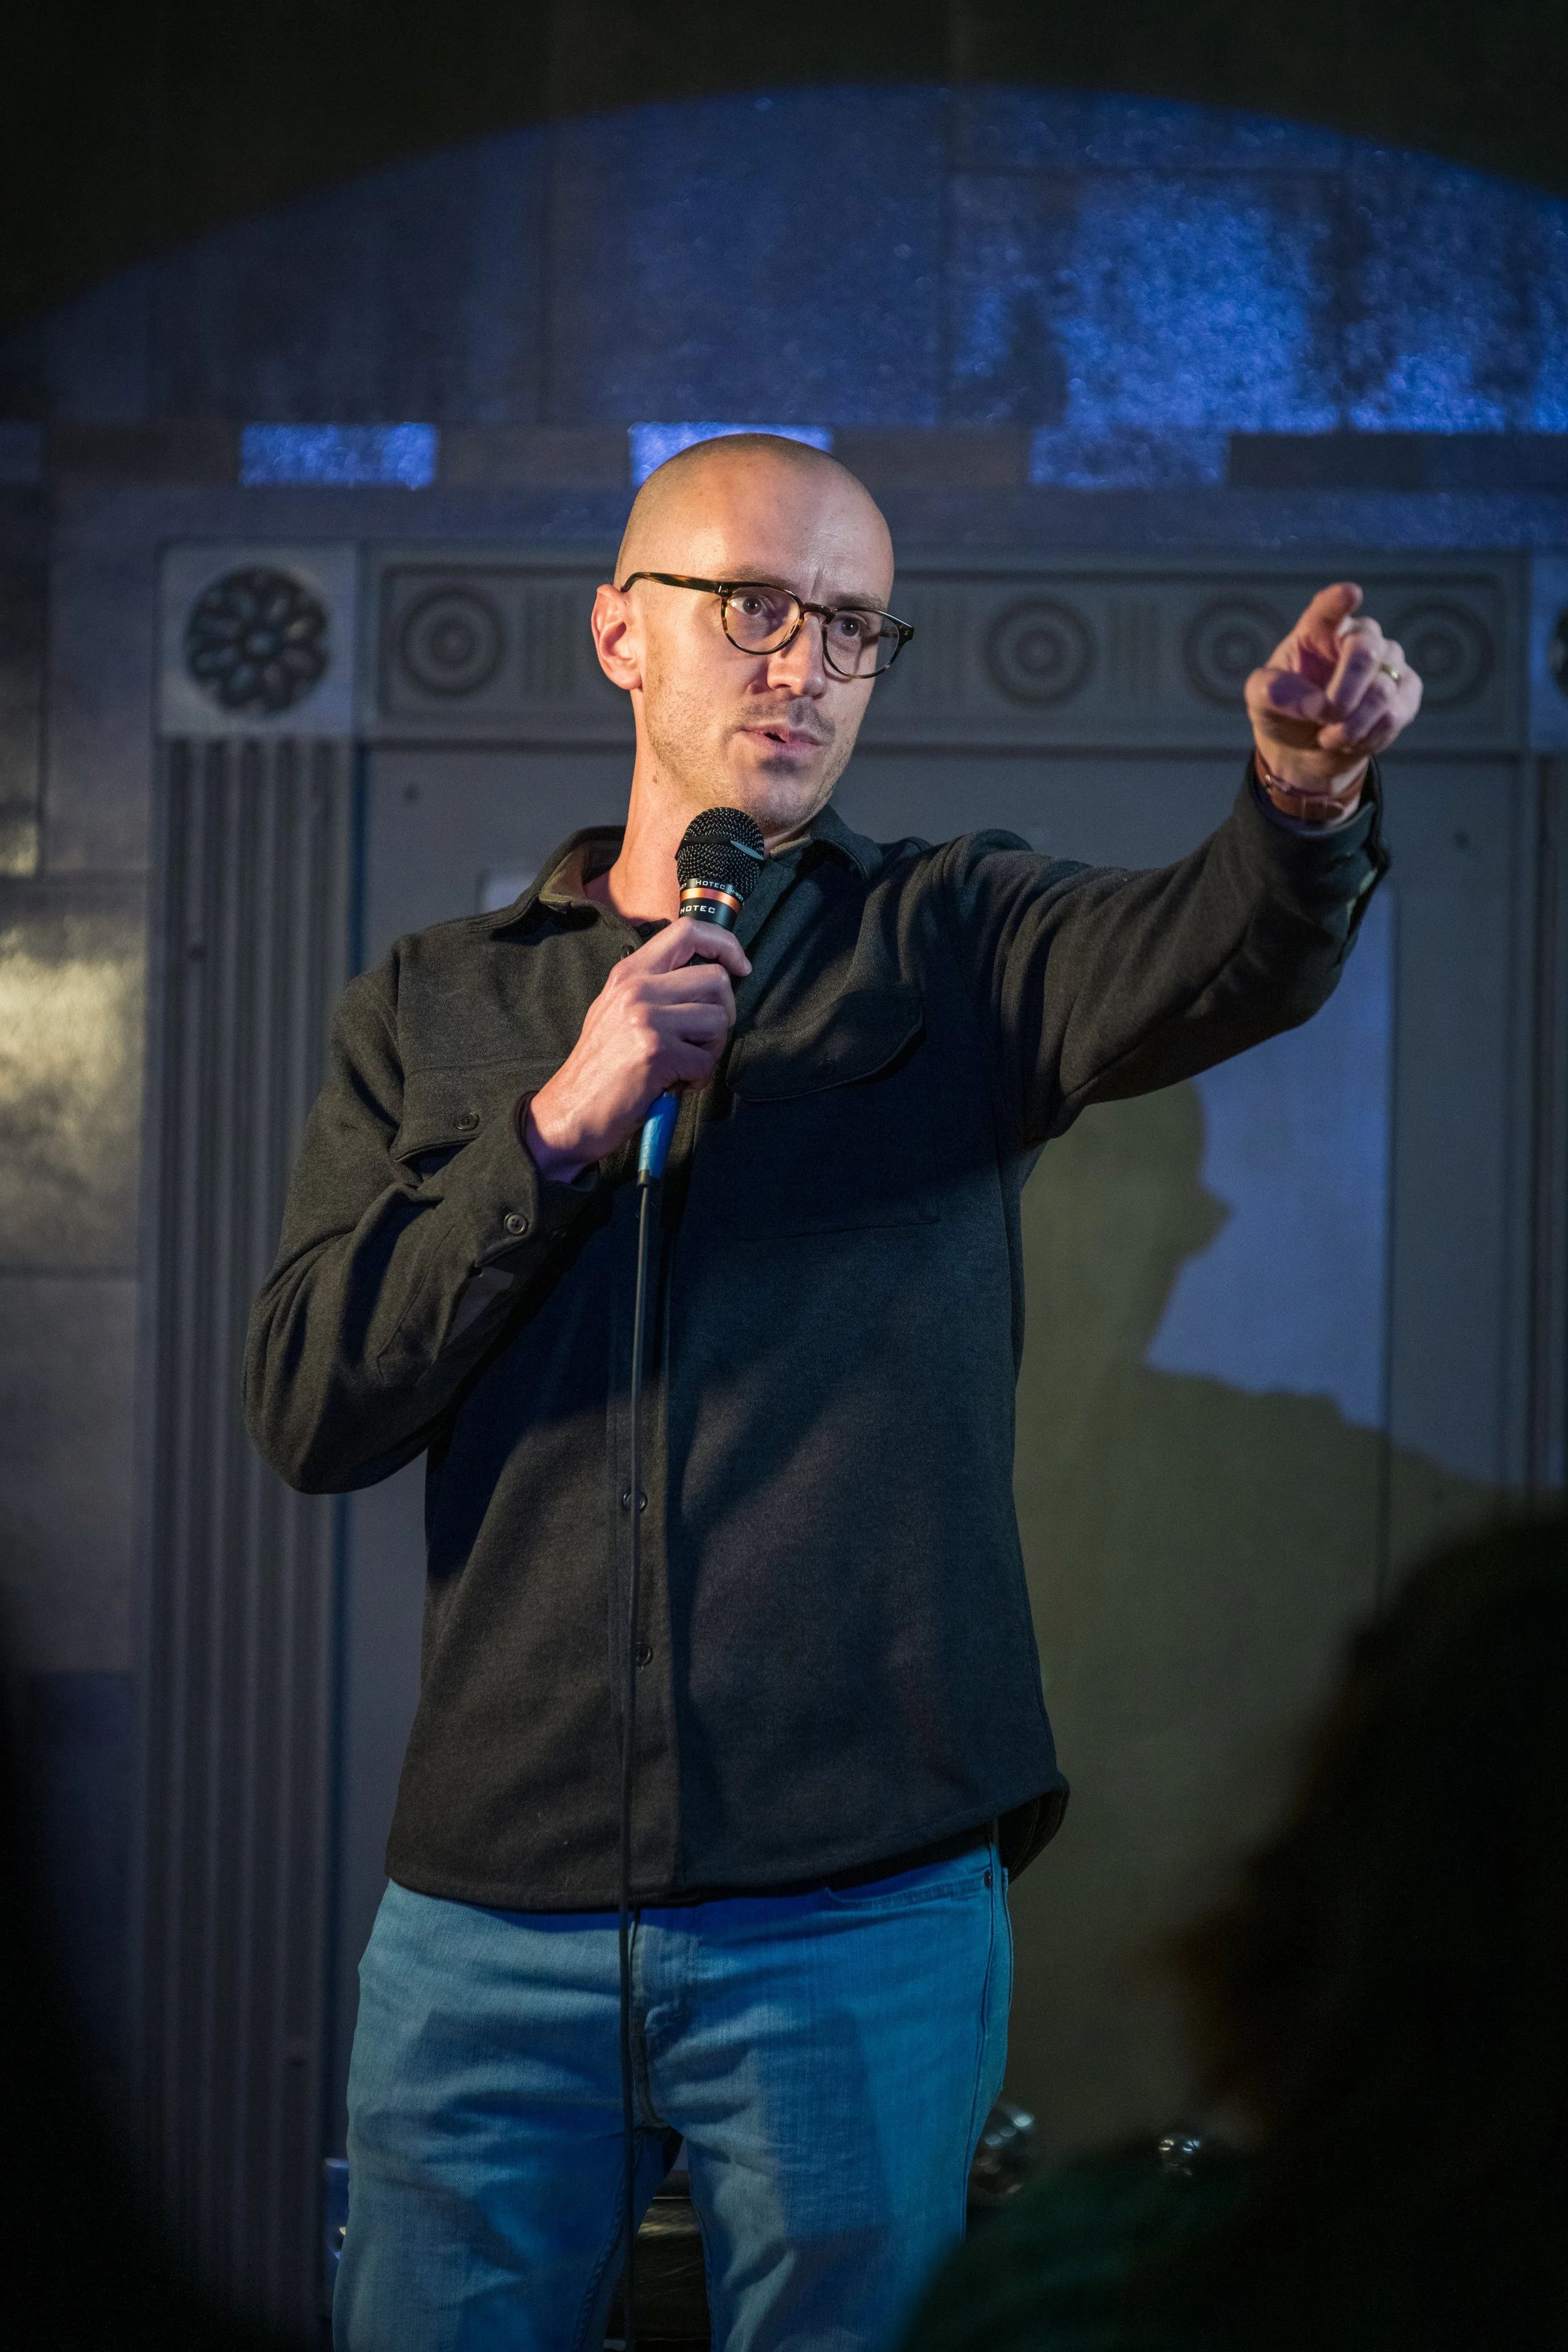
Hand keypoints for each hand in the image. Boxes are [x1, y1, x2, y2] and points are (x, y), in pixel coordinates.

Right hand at [524, 920, 751, 1181]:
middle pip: (716, 979)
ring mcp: (646, 1018)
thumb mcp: (616, 1011)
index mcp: (629, 973)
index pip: (688, 932)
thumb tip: (711, 978)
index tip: (740, 966)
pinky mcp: (657, 1052)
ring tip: (683, 1064)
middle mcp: (637, 988)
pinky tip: (675, 1084)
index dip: (725, 944)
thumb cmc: (601, 1067)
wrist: (570, 1111)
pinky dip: (699, 1078)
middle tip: (701, 1039)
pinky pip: (707, 1060)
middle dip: (723, 1014)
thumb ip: (655, 988)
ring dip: (711, 1049)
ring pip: (718, 1020)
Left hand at [1245, 582, 1423, 815]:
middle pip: (1365, 651)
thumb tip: (1316, 703)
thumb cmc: (1283, 711)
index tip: (1350, 595)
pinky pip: (1398, 711)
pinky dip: (1372, 734)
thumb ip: (1273, 692)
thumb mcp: (1259, 700)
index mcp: (1319, 629)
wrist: (1307, 746)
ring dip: (1352, 724)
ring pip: (1383, 688)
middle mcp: (1358, 637)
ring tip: (1329, 737)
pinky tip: (1353, 740)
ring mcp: (1386, 661)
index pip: (1330, 607)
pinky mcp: (1405, 689)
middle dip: (1345, 691)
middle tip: (1326, 715)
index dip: (1340, 601)